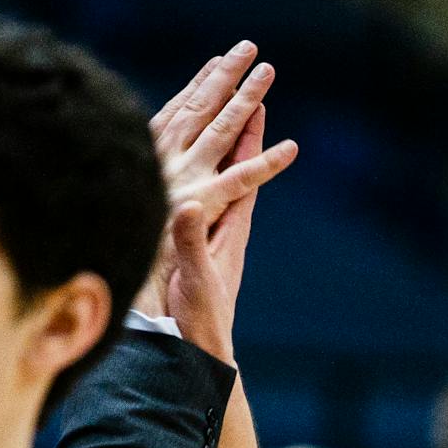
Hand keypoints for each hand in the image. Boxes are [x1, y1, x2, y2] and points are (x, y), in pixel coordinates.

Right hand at [133, 43, 299, 354]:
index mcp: (231, 231)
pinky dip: (201, 178)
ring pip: (222, 184)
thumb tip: (190, 204)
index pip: (245, 175)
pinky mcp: (199, 249)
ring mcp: (214, 238)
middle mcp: (226, 229)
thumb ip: (190, 241)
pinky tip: (195, 166)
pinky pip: (203, 202)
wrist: (200, 353)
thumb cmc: (201, 320)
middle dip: (243, 132)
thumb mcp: (195, 277)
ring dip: (224, 151)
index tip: (257, 105)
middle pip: (238, 170)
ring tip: (229, 120)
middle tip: (252, 94)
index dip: (250, 140)